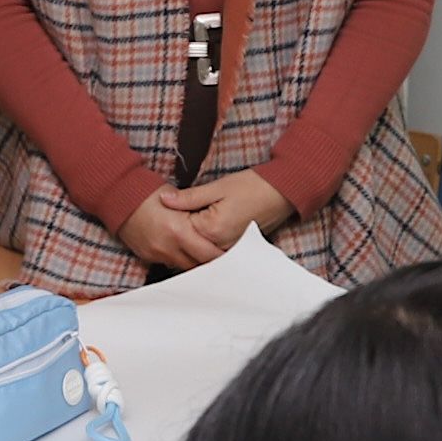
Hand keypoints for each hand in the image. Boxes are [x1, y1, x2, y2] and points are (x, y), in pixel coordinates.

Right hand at [116, 196, 223, 274]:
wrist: (117, 197)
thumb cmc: (148, 192)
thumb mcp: (176, 199)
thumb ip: (195, 213)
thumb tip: (214, 224)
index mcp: (179, 231)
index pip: (208, 254)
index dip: (222, 257)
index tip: (232, 256)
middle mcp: (167, 247)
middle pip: (197, 265)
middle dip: (209, 262)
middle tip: (222, 258)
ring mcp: (156, 254)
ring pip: (183, 266)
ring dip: (194, 261)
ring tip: (204, 254)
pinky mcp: (147, 256)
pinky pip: (168, 262)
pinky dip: (178, 258)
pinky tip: (183, 250)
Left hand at [146, 171, 294, 259]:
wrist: (282, 192)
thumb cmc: (252, 186)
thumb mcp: (218, 187)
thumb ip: (189, 197)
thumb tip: (164, 200)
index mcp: (212, 230)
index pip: (180, 232)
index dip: (169, 222)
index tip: (159, 215)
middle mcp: (220, 246)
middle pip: (188, 248)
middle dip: (176, 239)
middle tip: (162, 230)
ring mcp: (229, 250)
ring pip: (200, 254)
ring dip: (188, 246)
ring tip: (175, 235)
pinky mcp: (236, 249)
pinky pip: (213, 253)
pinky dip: (203, 247)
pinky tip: (196, 239)